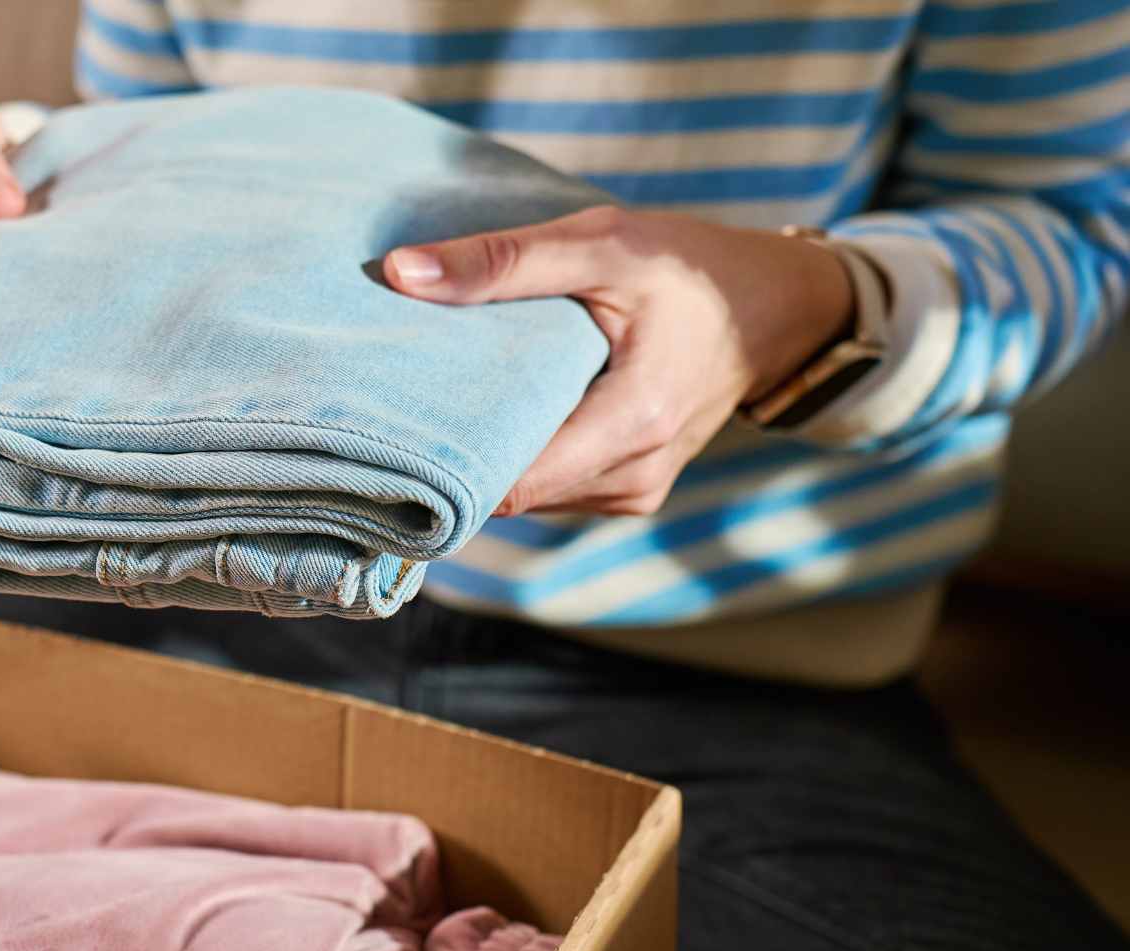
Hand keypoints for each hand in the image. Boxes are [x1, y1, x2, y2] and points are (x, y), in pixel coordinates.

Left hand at [384, 206, 852, 515]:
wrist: (776, 307)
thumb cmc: (690, 267)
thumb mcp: (601, 244)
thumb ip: (502, 262)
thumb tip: (399, 274)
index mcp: (634, 423)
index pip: (508, 482)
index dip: (443, 463)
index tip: (386, 431)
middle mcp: (634, 477)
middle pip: (510, 492)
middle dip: (456, 452)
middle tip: (398, 406)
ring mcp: (635, 492)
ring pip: (528, 495)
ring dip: (491, 453)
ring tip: (450, 398)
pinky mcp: (629, 490)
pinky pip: (554, 488)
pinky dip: (524, 453)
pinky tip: (502, 410)